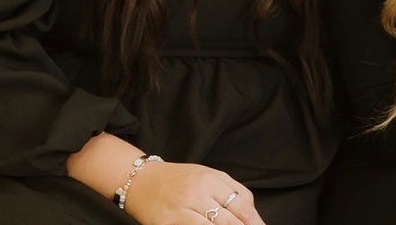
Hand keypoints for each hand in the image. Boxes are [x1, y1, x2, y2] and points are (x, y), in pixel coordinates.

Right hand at [124, 160, 265, 224]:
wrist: (141, 181)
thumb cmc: (178, 179)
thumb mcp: (208, 175)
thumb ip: (231, 191)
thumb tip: (252, 214)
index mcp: (210, 180)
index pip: (241, 204)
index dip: (254, 221)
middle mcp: (196, 194)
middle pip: (229, 220)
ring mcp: (181, 211)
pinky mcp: (167, 224)